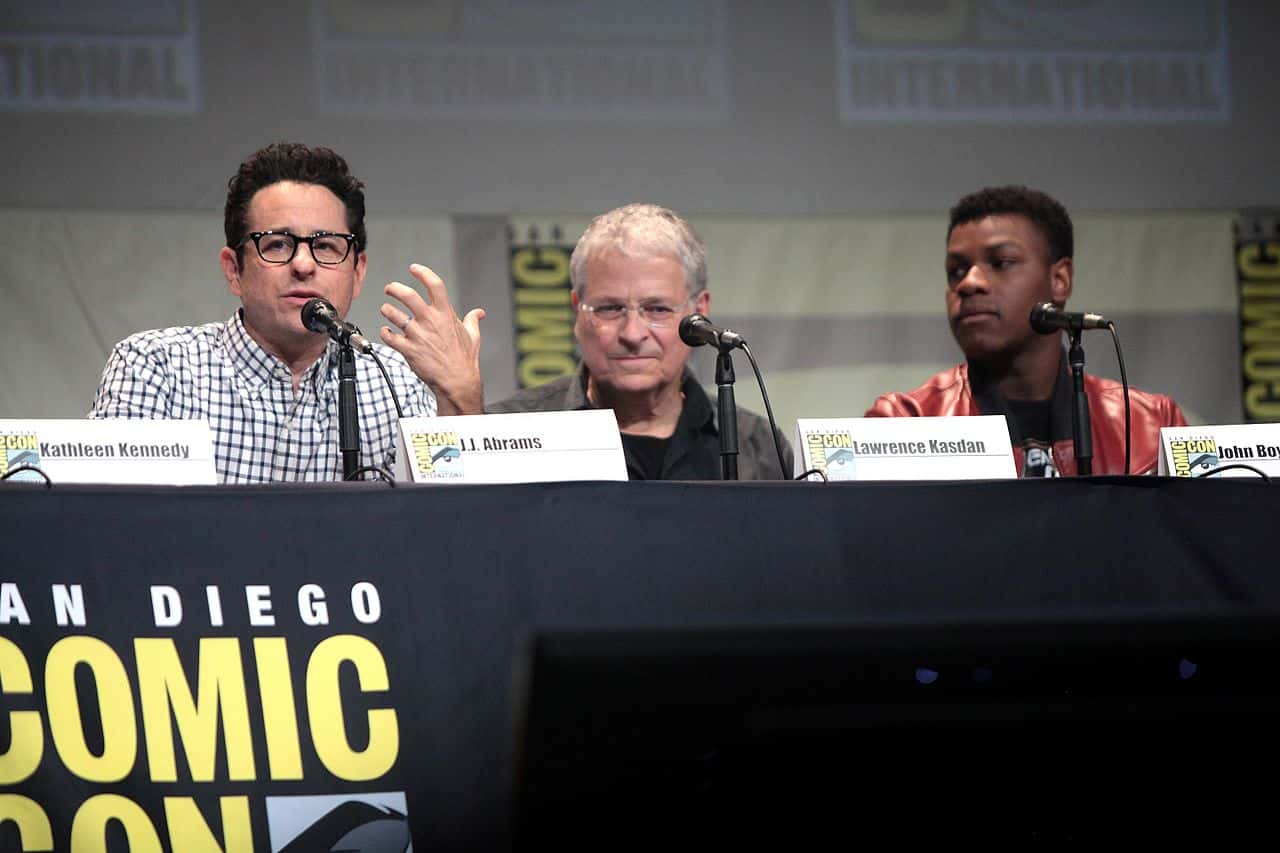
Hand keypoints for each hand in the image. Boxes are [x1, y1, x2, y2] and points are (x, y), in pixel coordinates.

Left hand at [379, 263, 485, 415]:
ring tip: (386, 310)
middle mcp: (430, 321)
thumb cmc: (465, 359)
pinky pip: (389, 337)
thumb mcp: (473, 336)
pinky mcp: (409, 350)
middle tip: (390, 288)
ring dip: (387, 310)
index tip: (414, 269)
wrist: (457, 381)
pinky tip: (387, 332)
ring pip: (393, 314)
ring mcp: (418, 335)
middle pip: (407, 295)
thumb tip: (479, 313)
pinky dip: (385, 333)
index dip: (422, 273)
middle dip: (395, 288)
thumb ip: (473, 320)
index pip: (434, 284)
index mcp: (445, 314)